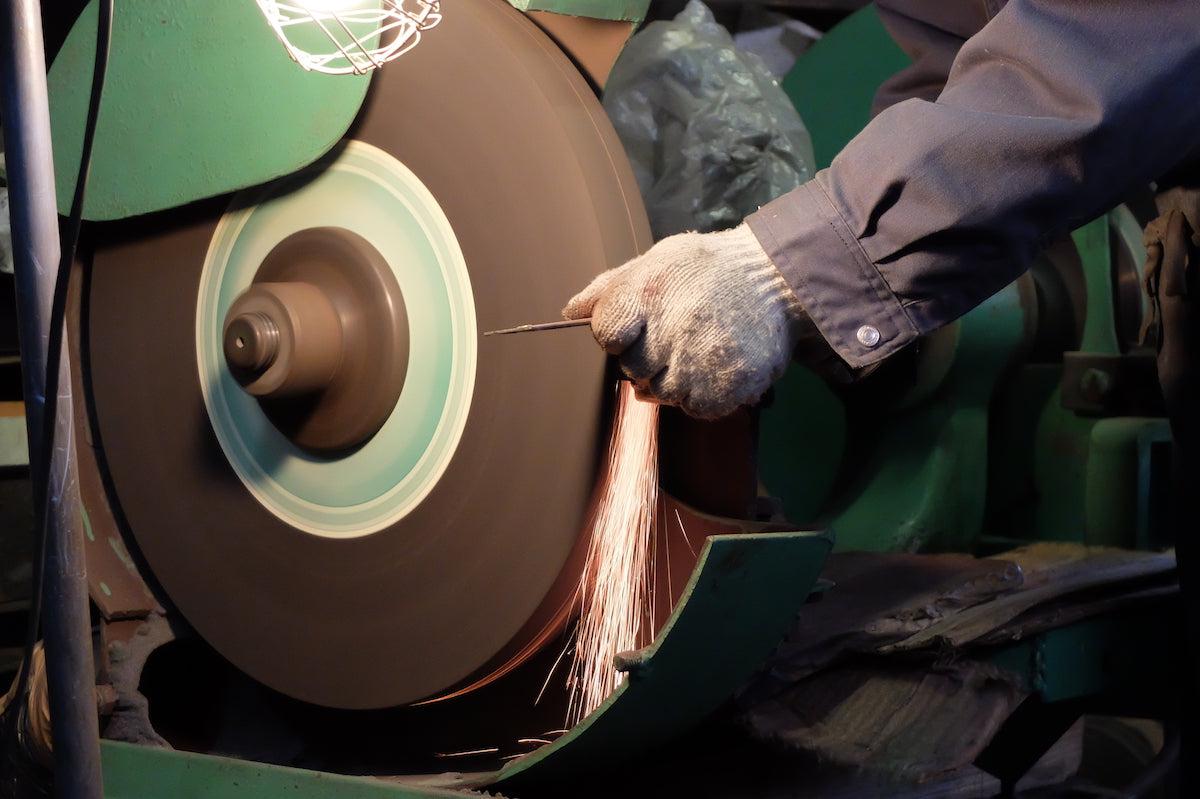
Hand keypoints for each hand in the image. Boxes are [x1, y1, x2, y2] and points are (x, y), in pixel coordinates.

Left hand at [563, 224, 803, 418]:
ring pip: (661, 393)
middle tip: (674, 337)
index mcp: (647, 291)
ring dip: (673, 379)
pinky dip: (700, 395)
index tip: (633, 328)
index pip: (606, 333)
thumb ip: (609, 288)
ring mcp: (699, 362)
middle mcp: (671, 328)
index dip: (615, 335)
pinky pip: (694, 408)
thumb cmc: (707, 269)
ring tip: (696, 351)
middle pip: (632, 369)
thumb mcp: (657, 261)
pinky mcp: (725, 386)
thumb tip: (569, 313)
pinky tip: (712, 368)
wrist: (776, 278)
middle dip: (646, 359)